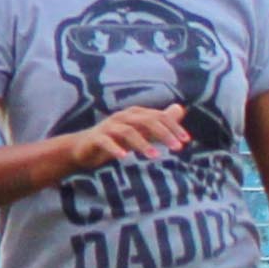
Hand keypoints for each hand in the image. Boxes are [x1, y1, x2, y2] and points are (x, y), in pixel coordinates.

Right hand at [69, 104, 190, 169]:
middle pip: (147, 121)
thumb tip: (180, 110)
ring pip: (128, 132)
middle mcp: (123, 117)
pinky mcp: (95, 138)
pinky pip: (106, 142)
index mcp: (135, 114)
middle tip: (177, 148)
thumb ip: (159, 123)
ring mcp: (108, 126)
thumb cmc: (115, 140)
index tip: (186, 141)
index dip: (173, 127)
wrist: (83, 148)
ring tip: (155, 157)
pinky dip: (116, 149)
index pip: (159, 117)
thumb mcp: (140, 131)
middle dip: (164, 134)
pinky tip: (124, 158)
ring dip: (143, 144)